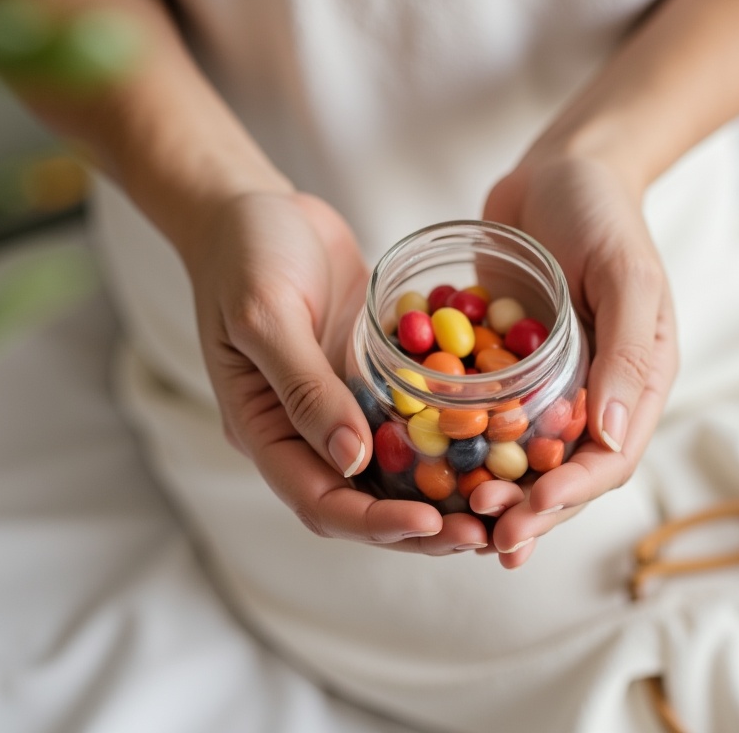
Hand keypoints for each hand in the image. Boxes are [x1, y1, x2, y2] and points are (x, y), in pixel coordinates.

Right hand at [180, 191, 490, 552]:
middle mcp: (302, 430)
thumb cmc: (244, 254)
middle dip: (419, 526)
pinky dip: (444, 440)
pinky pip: (407, 421)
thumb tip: (352, 461)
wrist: (253, 205)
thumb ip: (305, 389)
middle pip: (362, 502)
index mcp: (264, 430)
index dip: (375, 523)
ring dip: (439, 494)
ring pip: (390, 472)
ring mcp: (337, 406)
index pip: (319, 500)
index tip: (431, 523)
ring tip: (494, 505)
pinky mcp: (366, 378)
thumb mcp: (266, 316)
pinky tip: (490, 444)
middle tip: (481, 533)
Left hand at [472, 154, 678, 567]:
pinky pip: (486, 414)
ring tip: (456, 521)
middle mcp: (594, 392)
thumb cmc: (604, 215)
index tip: (525, 515)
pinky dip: (463, 443)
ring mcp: (549, 382)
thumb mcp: (627, 276)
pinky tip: (429, 465)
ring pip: (523, 455)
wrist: (562, 168)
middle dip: (528, 510)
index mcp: (636, 382)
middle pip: (564, 472)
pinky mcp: (508, 365)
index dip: (570, 495)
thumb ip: (625, 354)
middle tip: (485, 536)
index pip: (608, 460)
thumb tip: (613, 440)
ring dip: (495, 491)